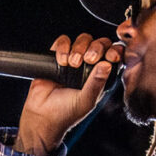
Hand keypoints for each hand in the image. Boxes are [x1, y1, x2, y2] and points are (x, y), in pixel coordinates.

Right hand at [14, 34, 122, 155]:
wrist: (42, 116)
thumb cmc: (66, 113)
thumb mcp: (86, 100)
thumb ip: (97, 83)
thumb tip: (107, 64)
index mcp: (100, 76)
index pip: (112, 56)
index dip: (114, 51)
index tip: (110, 56)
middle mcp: (89, 66)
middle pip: (99, 43)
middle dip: (95, 48)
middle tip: (88, 59)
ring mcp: (73, 60)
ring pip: (82, 39)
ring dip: (78, 47)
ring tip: (72, 63)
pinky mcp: (56, 57)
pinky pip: (62, 42)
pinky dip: (62, 47)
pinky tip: (61, 61)